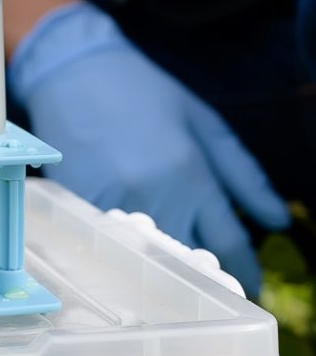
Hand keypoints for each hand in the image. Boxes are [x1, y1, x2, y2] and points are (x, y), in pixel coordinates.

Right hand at [8, 1, 288, 294]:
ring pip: (150, 260)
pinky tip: (135, 251)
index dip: (247, 270)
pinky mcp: (80, 206)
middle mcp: (156, 195)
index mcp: (191, 174)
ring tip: (179, 274)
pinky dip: (128, 250)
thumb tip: (278, 220)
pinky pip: (112, 243)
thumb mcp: (203, 122)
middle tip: (219, 284)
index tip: (253, 284)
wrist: (76, 71)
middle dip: (210, 277)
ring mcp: (114, 204)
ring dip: (168, 271)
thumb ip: (244, 174)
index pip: (230, 243)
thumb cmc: (144, 91)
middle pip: (192, 262)